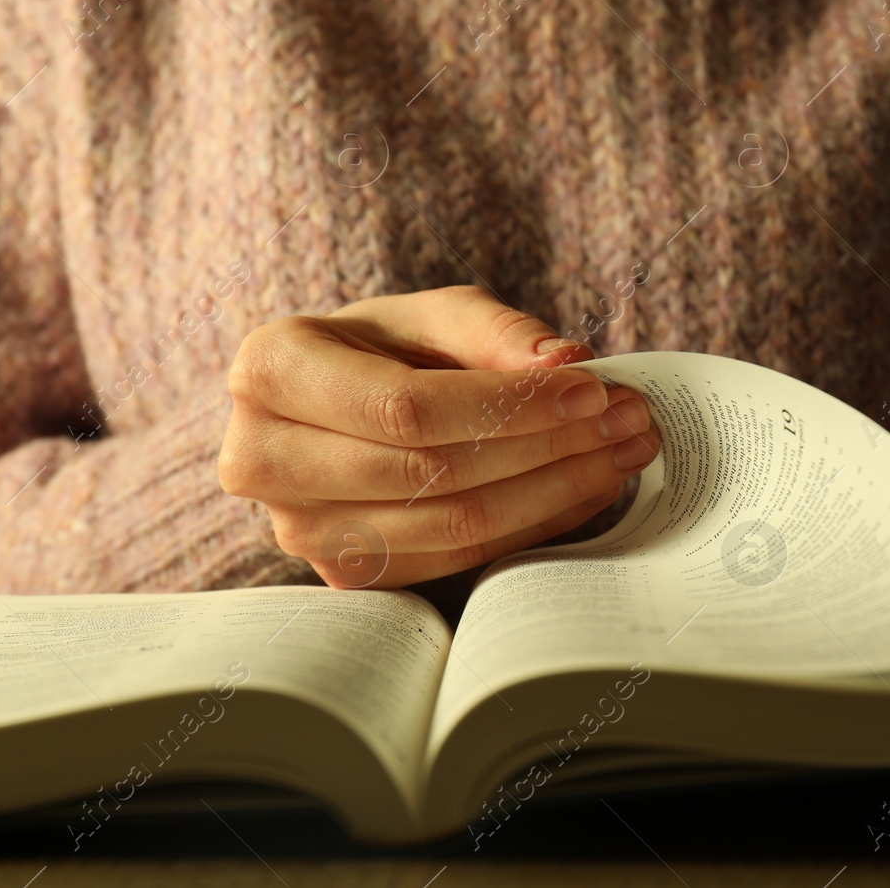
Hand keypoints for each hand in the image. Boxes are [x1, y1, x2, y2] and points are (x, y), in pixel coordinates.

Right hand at [218, 285, 658, 588]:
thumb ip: (495, 331)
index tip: (591, 388)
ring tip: (622, 452)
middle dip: (546, 447)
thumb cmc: (382, 348)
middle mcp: (263, 457)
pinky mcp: (342, 574)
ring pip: (448, 527)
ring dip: (553, 492)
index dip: (507, 404)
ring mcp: (297, 529)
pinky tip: (584, 489)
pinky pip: (452, 560)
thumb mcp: (429, 315)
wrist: (330, 407)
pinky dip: (530, 526)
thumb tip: (566, 364)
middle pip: (431, 472)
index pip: (405, 407)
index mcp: (271, 370)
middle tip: (627, 420)